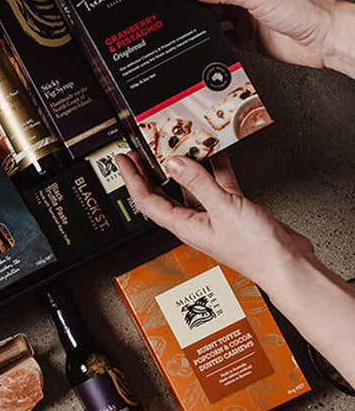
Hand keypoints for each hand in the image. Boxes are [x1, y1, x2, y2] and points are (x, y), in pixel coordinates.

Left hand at [117, 150, 354, 383]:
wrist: (287, 264)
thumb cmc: (255, 250)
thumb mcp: (223, 208)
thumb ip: (199, 183)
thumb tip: (175, 163)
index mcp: (183, 225)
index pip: (147, 200)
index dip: (132, 179)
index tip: (124, 160)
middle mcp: (194, 221)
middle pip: (163, 192)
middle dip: (150, 171)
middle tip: (142, 150)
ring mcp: (213, 215)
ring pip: (191, 186)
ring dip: (185, 166)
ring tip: (177, 145)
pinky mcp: (233, 210)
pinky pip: (217, 184)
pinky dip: (215, 168)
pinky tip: (215, 153)